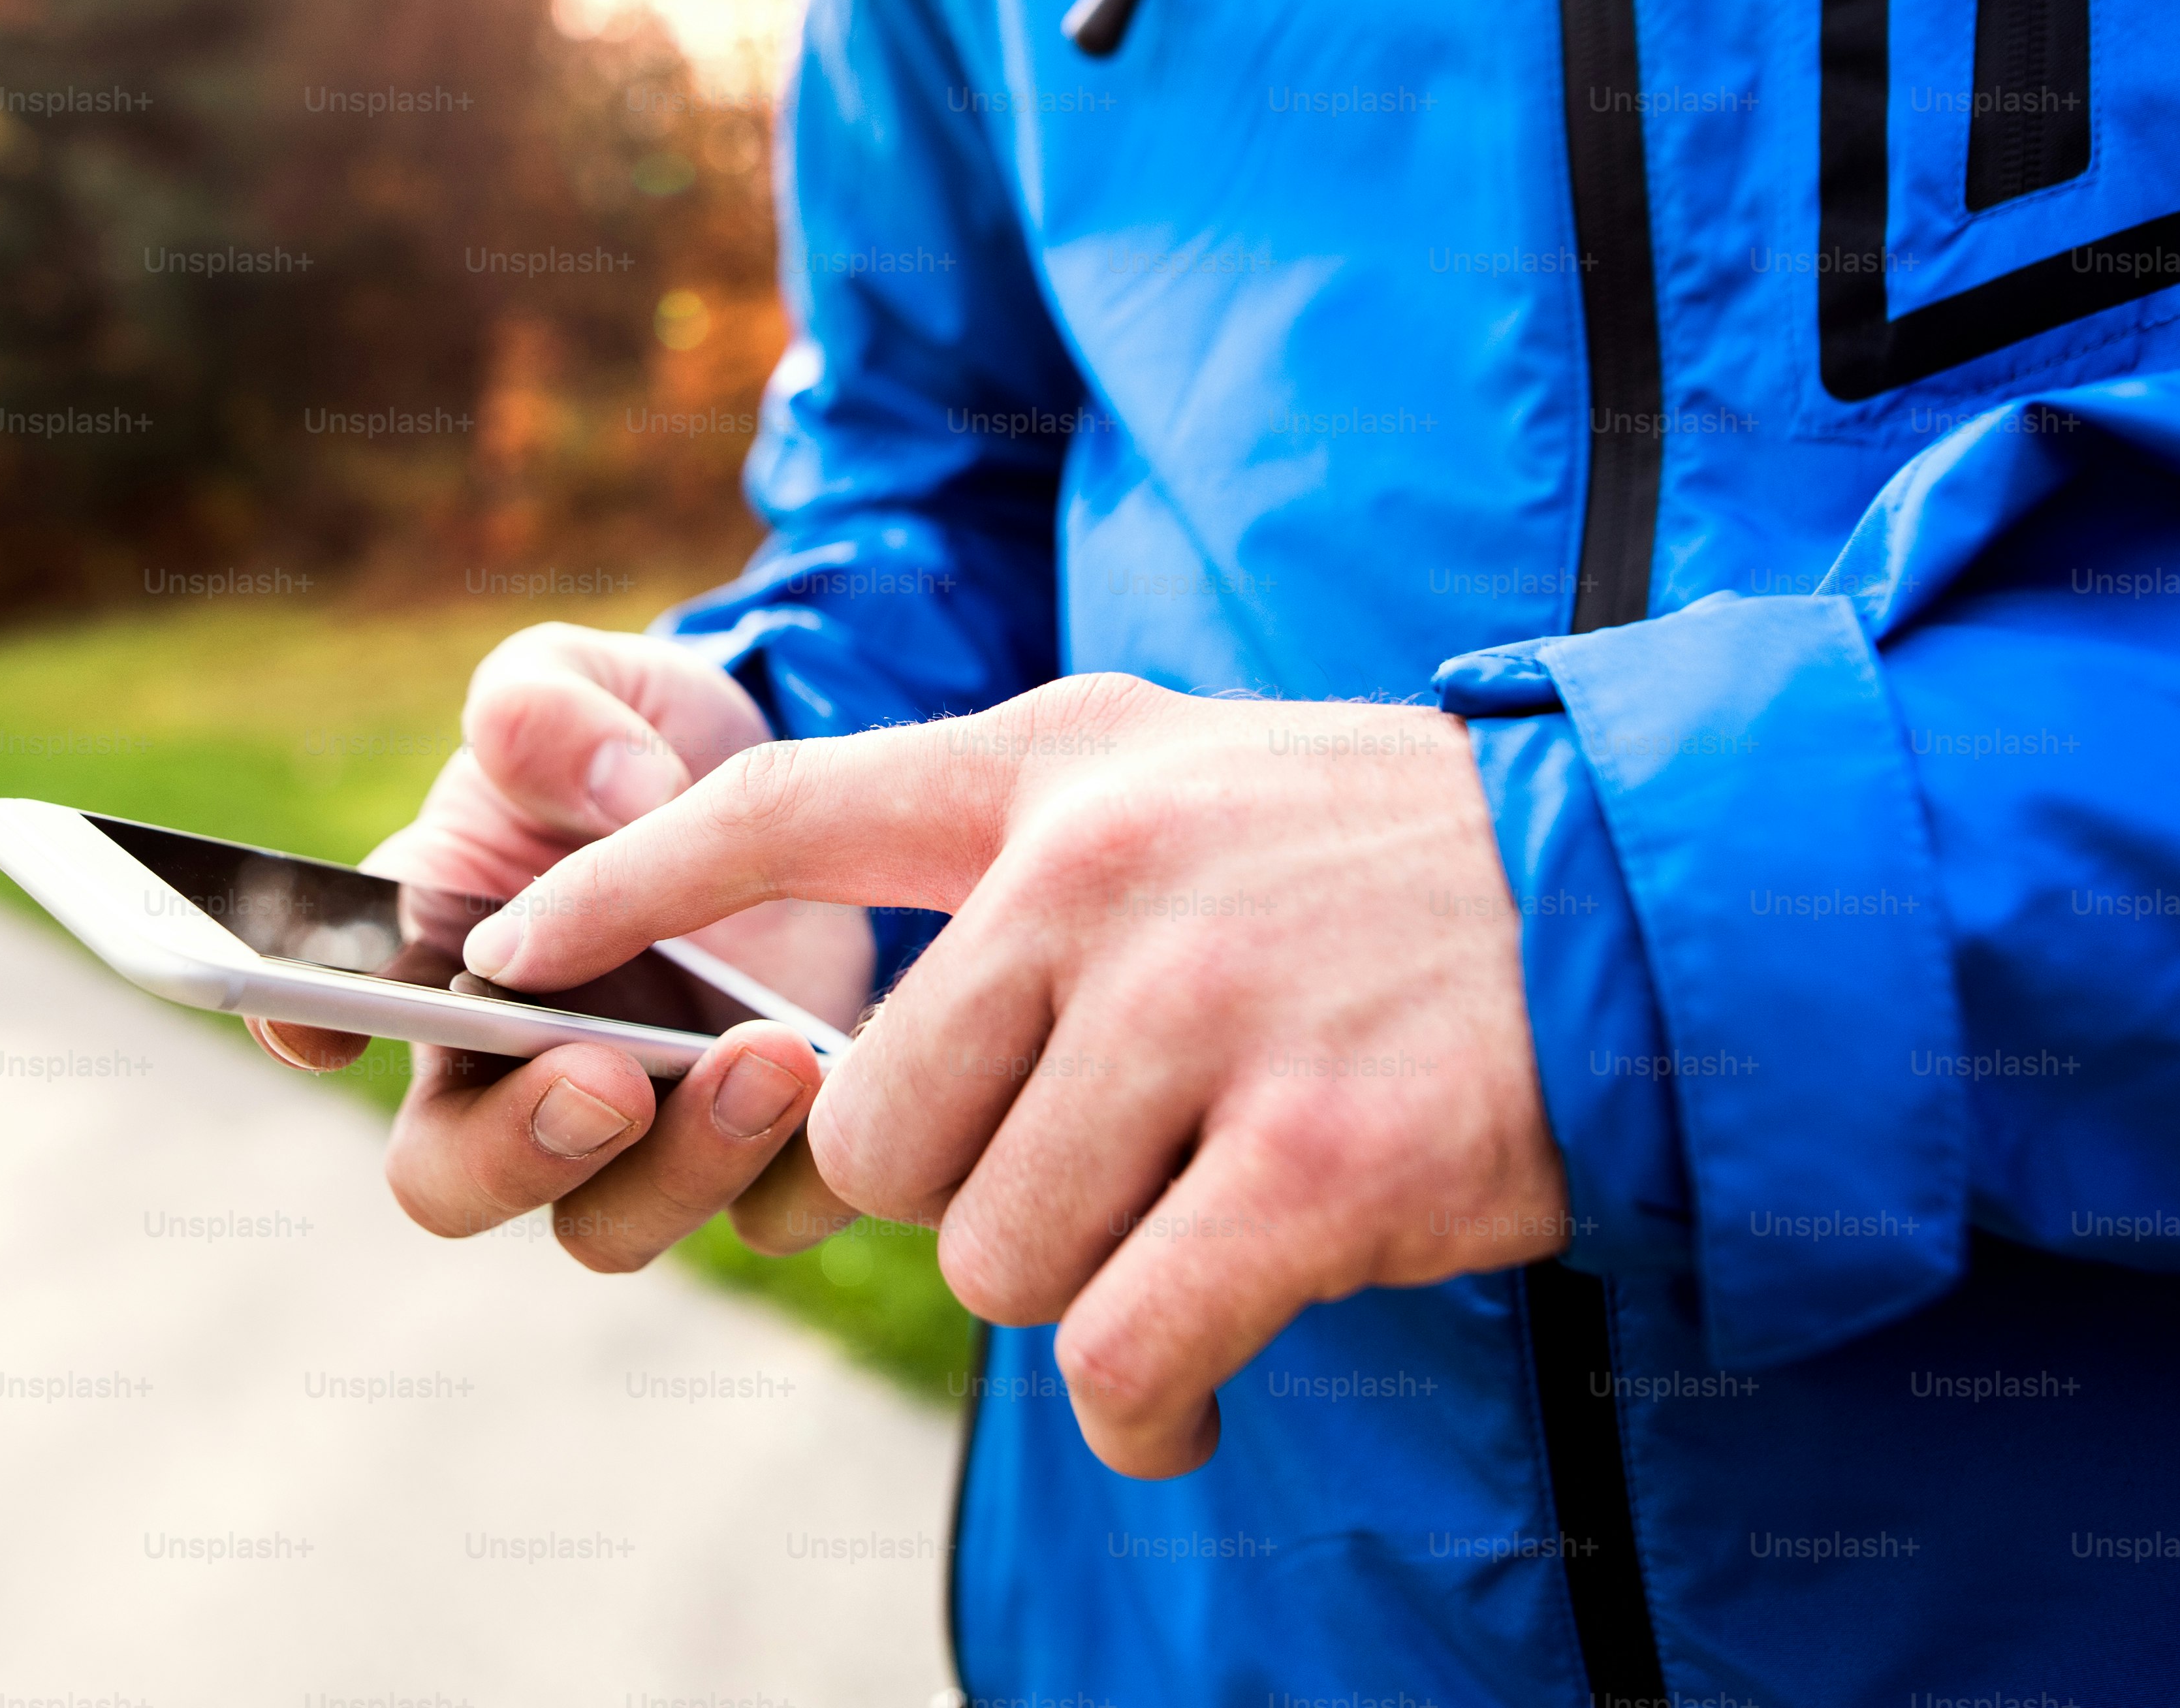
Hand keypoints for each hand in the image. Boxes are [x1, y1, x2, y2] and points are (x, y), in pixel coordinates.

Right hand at [248, 622, 875, 1266]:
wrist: (797, 780)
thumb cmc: (646, 740)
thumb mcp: (598, 686)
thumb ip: (554, 710)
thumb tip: (617, 795)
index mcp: (427, 947)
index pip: (318, 1009)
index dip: (303, 1026)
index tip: (326, 1019)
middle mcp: (504, 1067)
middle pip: (452, 1180)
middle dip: (517, 1149)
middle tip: (607, 1078)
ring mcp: (629, 1127)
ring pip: (607, 1225)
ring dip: (681, 1164)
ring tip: (770, 1059)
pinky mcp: (749, 1150)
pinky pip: (760, 1217)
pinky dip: (797, 1170)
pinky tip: (838, 1080)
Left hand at [456, 674, 1568, 1478]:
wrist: (1675, 909)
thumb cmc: (1410, 876)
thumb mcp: (1201, 787)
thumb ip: (1030, 864)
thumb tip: (856, 1057)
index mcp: (1066, 768)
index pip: (779, 802)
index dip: (624, 891)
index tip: (504, 956)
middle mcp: (1108, 869)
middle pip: (879, 1125)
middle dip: (964, 1193)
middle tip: (1100, 1176)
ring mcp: (1209, 1010)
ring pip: (999, 1253)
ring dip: (1084, 1289)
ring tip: (1200, 1234)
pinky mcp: (1314, 1161)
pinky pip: (1127, 1354)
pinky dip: (1151, 1412)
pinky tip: (1206, 1382)